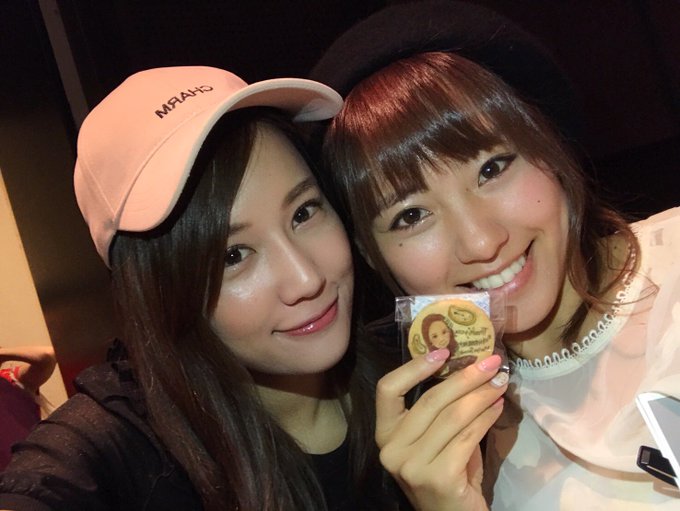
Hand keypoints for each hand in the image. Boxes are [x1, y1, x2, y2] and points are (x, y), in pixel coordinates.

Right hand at [376, 349, 506, 510]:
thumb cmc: (447, 475)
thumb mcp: (434, 440)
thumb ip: (441, 410)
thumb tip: (469, 367)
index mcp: (385, 434)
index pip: (387, 389)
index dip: (414, 367)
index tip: (443, 351)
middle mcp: (391, 449)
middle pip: (430, 400)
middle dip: (465, 377)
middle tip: (490, 362)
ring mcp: (412, 465)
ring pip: (453, 417)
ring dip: (481, 395)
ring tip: (499, 382)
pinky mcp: (437, 477)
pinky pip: (467, 437)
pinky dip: (486, 418)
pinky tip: (498, 407)